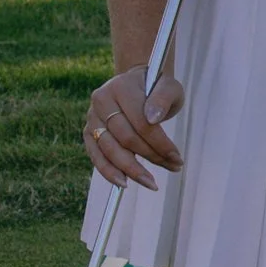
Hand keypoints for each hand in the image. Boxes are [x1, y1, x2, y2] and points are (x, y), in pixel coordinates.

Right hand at [85, 63, 181, 190]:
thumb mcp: (168, 87)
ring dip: (132, 170)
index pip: (141, 121)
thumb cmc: (155, 87)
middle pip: (126, 138)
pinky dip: (109, 172)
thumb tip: (153, 118)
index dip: (160, 143)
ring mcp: (92, 117)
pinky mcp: (88, 132)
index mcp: (121, 87)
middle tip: (173, 167)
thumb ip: (163, 98)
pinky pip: (96, 156)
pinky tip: (124, 183)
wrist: (136, 83)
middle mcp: (101, 100)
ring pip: (110, 150)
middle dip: (151, 157)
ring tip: (151, 183)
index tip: (177, 157)